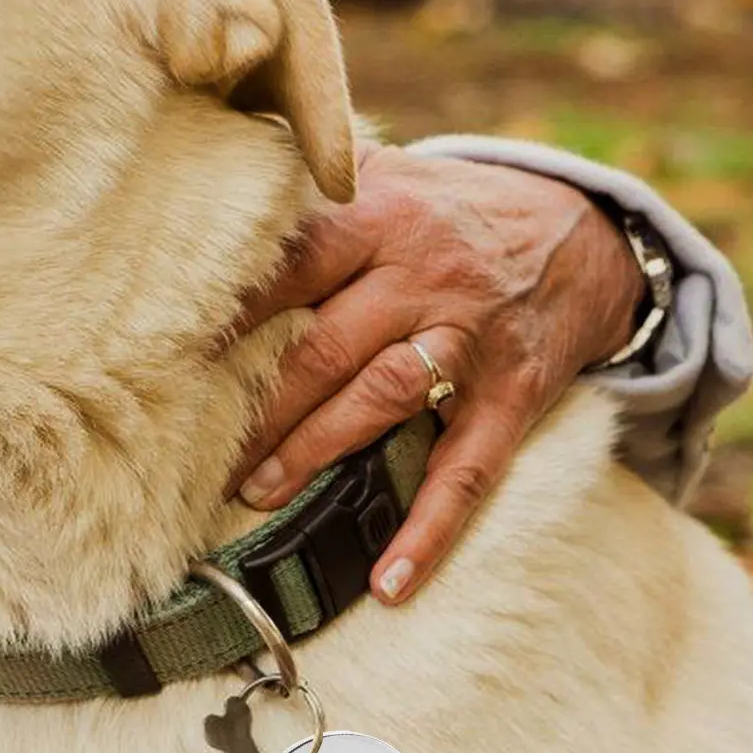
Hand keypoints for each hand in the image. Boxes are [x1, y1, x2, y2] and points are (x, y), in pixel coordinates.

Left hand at [230, 144, 646, 603]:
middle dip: (259, 404)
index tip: (169, 348)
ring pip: (382, 399)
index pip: (291, 263)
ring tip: (256, 493)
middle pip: (325, 345)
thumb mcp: (390, 172)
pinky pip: (470, 469)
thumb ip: (314, 182)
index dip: (231, 310)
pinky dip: (431, 528)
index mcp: (381, 217)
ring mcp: (471, 338)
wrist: (584, 231)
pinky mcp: (513, 394)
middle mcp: (423, 275)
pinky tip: (391, 580)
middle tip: (194, 449)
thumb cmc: (451, 209)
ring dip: (315, 452)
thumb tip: (216, 174)